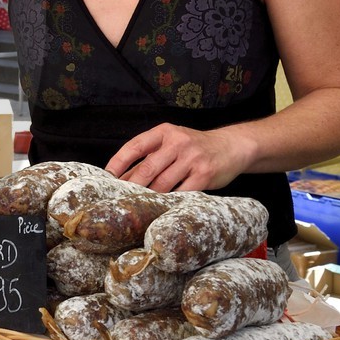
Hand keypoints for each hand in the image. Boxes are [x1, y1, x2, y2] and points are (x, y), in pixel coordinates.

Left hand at [104, 124, 255, 192]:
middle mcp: (178, 142)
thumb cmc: (194, 147)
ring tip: (139, 206)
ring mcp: (192, 158)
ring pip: (163, 184)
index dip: (118, 163)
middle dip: (132, 186)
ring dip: (150, 197)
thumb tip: (121, 179)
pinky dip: (170, 201)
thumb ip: (149, 157)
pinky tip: (162, 208)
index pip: (135, 146)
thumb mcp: (171, 143)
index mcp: (164, 132)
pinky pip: (182, 193)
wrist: (232, 146)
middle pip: (147, 168)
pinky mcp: (205, 175)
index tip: (107, 177)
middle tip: (121, 198)